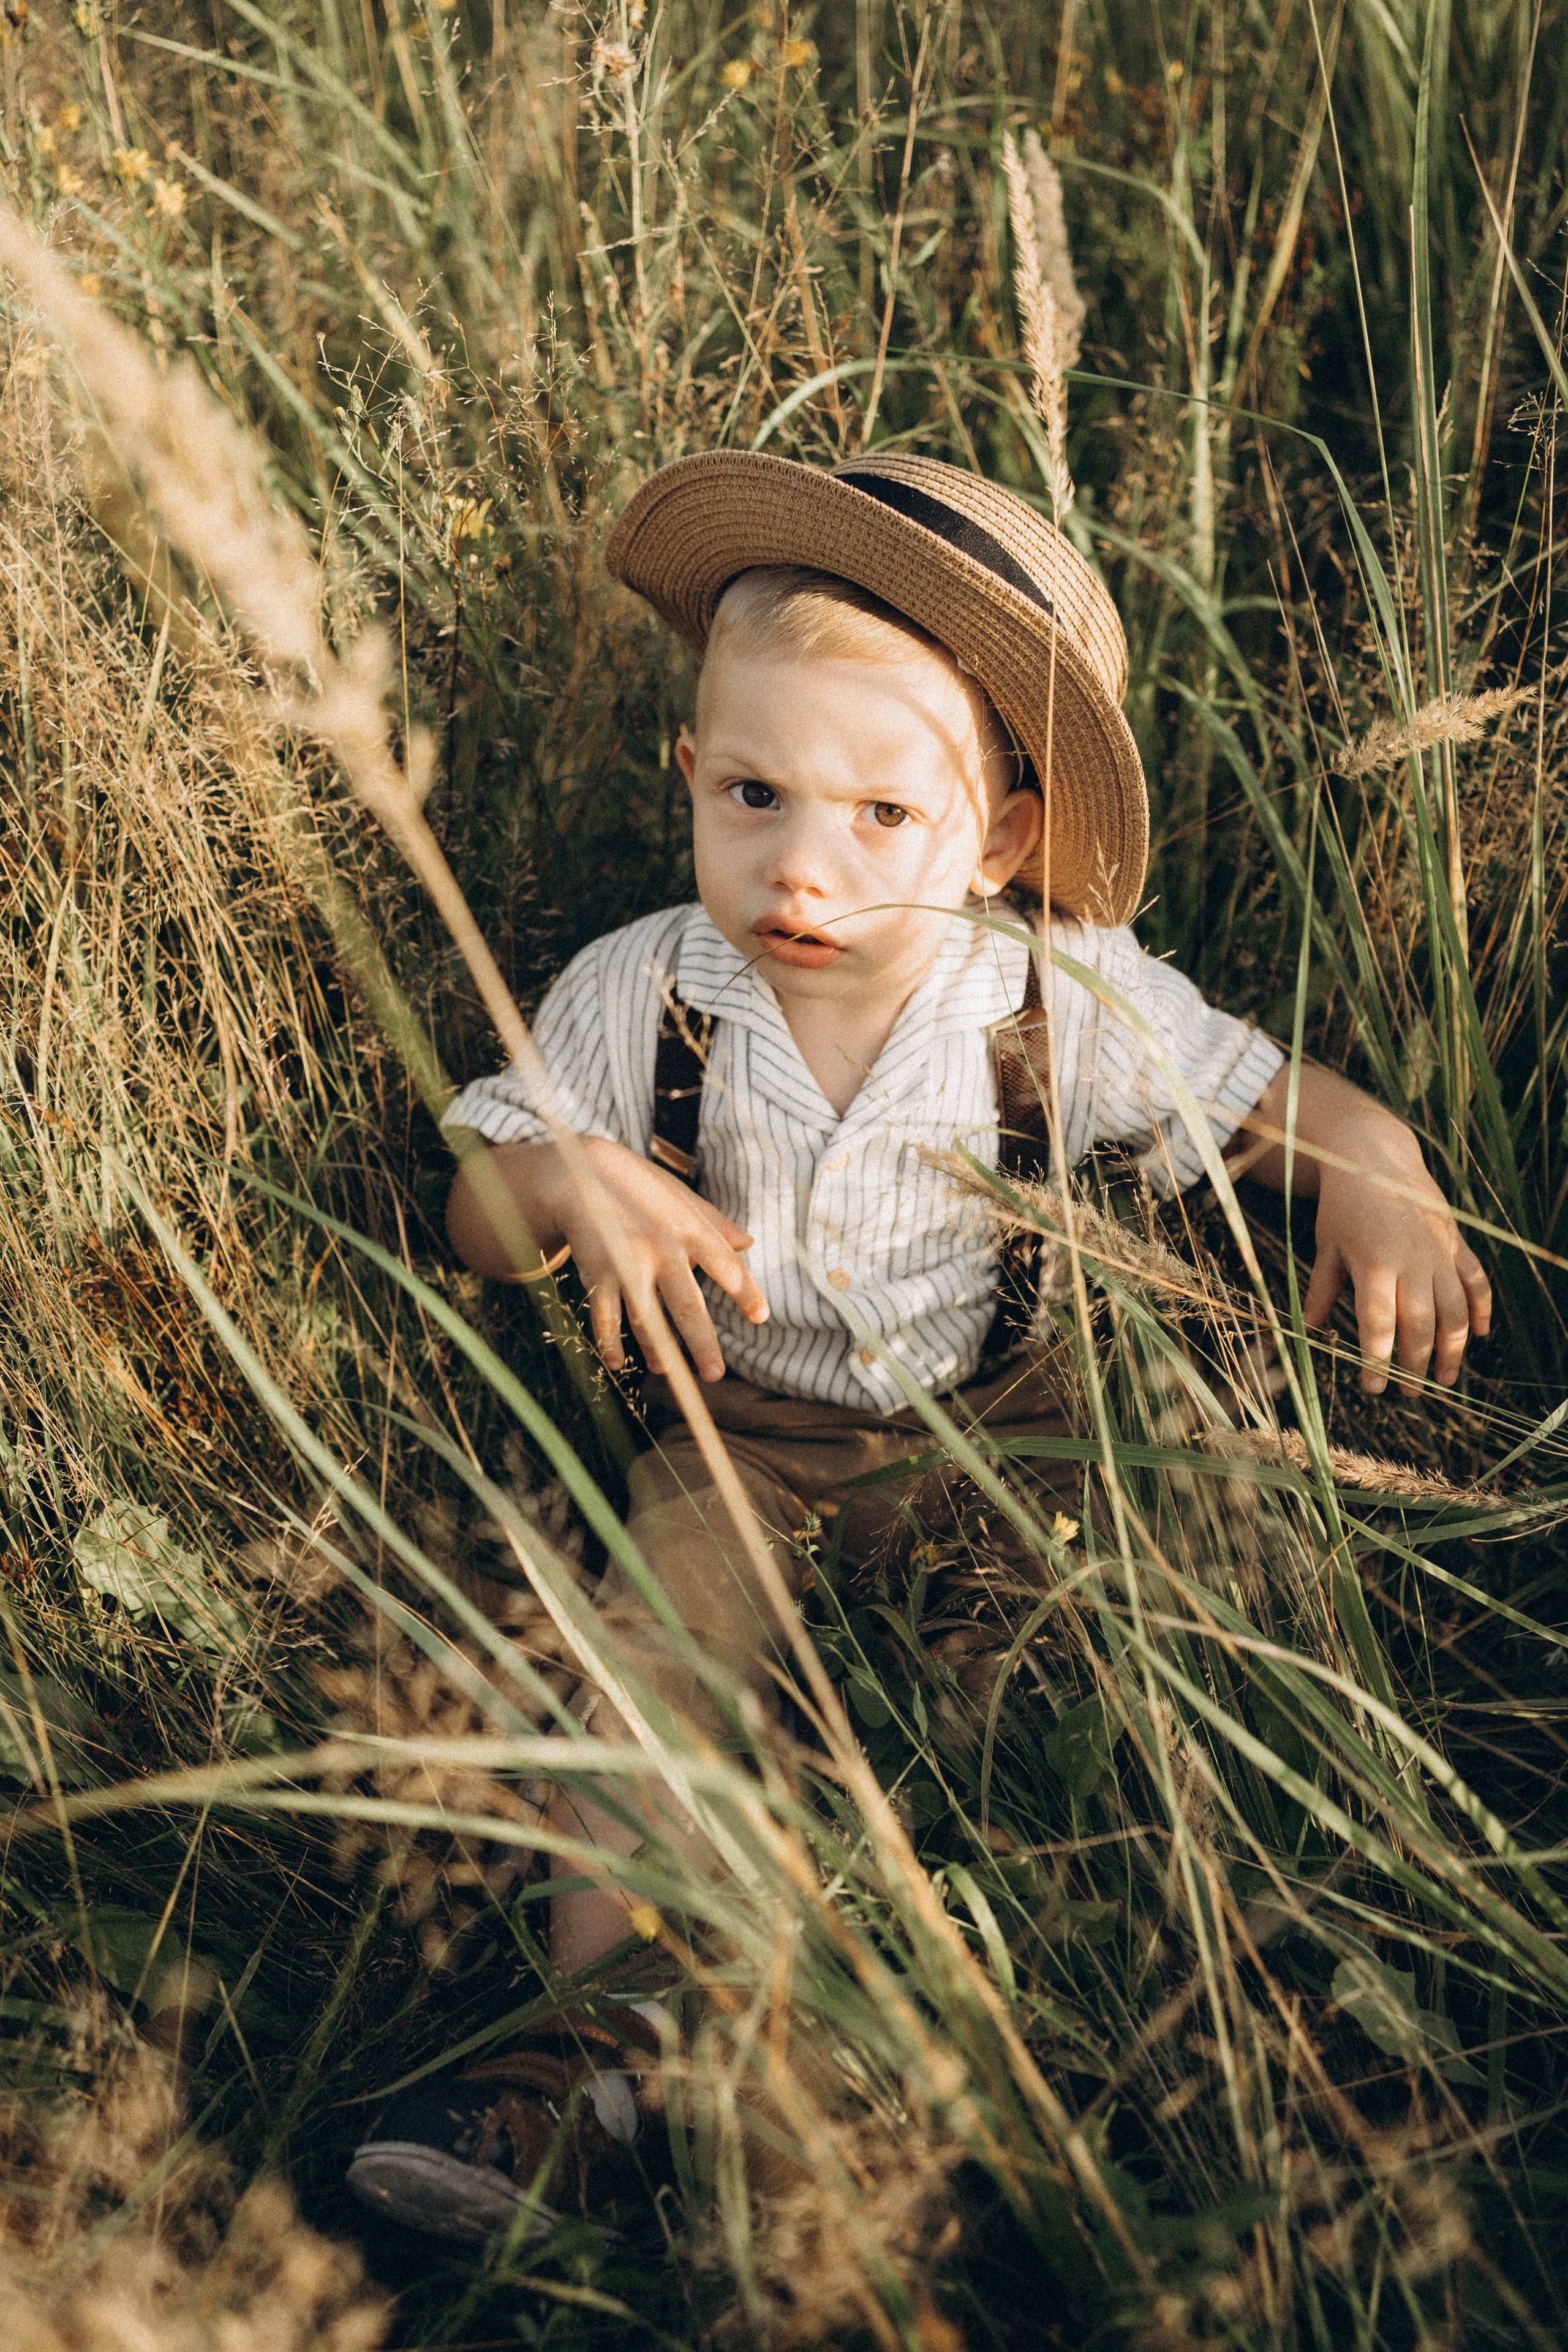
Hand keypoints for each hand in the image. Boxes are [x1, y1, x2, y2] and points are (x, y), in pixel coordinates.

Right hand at [543, 1137, 767, 1381]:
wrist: (581, 1171)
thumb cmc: (639, 1187)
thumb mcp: (682, 1199)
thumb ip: (715, 1223)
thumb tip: (750, 1244)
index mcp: (691, 1230)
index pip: (728, 1267)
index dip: (746, 1293)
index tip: (762, 1318)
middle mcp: (664, 1249)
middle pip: (688, 1307)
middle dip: (703, 1345)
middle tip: (714, 1375)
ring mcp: (629, 1262)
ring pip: (646, 1320)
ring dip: (656, 1350)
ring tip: (665, 1370)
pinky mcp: (597, 1271)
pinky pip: (605, 1316)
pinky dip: (609, 1342)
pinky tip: (615, 1363)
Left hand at [1302, 1119, 1490, 1393]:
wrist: (1375, 1154)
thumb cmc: (1343, 1203)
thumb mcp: (1326, 1244)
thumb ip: (1321, 1288)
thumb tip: (1306, 1329)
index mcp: (1373, 1263)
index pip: (1378, 1323)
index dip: (1377, 1359)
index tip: (1372, 1387)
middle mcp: (1411, 1261)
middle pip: (1420, 1324)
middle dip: (1416, 1364)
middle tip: (1409, 1394)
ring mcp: (1438, 1251)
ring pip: (1455, 1310)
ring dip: (1454, 1349)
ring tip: (1447, 1380)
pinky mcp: (1456, 1242)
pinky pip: (1476, 1281)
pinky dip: (1482, 1309)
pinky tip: (1480, 1335)